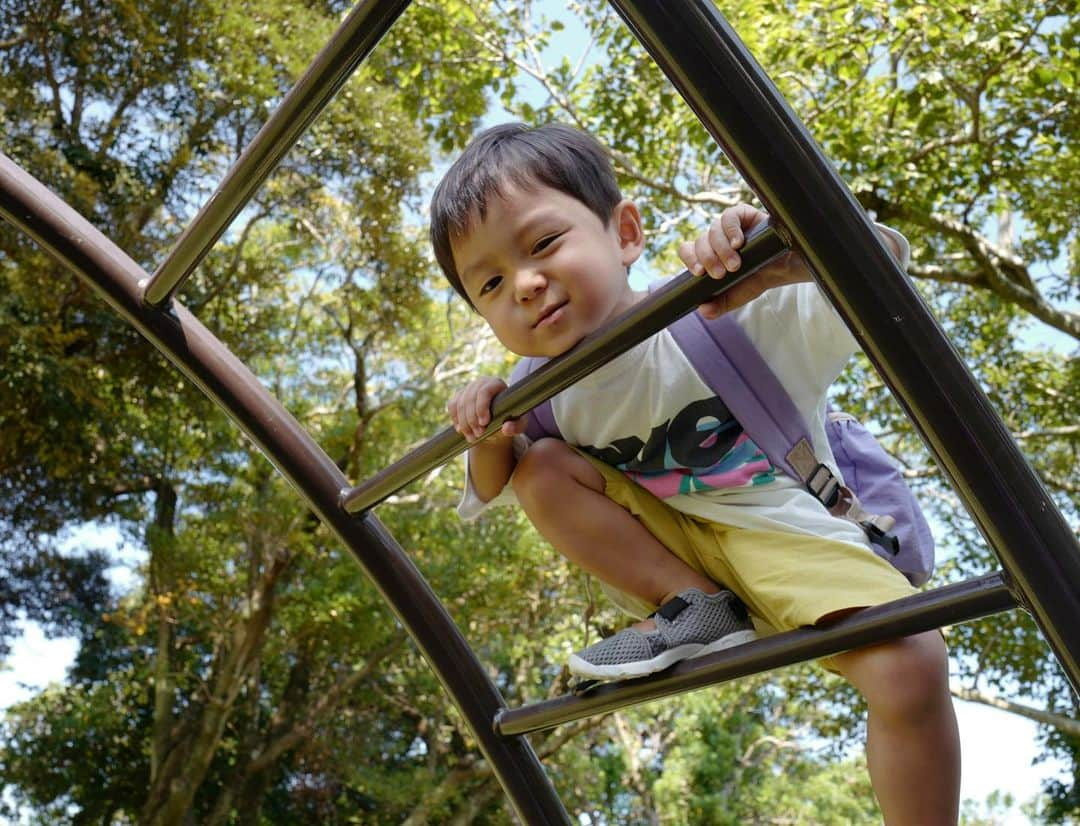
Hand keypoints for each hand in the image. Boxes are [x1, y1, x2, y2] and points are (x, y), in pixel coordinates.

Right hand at [448, 377, 527, 442]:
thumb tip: (506, 428)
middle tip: (479, 435)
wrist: (500, 416)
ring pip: (460, 404)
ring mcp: (468, 388)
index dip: (481, 407)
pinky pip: (452, 406)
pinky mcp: (459, 395)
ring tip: (471, 437)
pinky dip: (455, 419)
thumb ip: (516, 426)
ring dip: (464, 423)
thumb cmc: (511, 417)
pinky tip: (461, 430)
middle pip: (470, 399)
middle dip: (472, 419)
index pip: (484, 392)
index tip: (484, 423)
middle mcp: (480, 382)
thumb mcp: (519, 422)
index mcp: (496, 383)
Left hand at [678, 204, 807, 318]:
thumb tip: (703, 310)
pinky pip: (729, 216)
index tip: (698, 272)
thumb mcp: (737, 296)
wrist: (786, 268)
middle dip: (708, 259)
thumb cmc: (758, 279)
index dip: (689, 258)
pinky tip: (738, 243)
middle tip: (721, 274)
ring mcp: (729, 226)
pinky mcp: (743, 215)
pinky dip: (731, 230)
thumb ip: (719, 305)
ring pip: (713, 230)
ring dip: (721, 249)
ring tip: (735, 265)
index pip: (687, 250)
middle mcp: (715, 239)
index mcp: (708, 255)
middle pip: (700, 242)